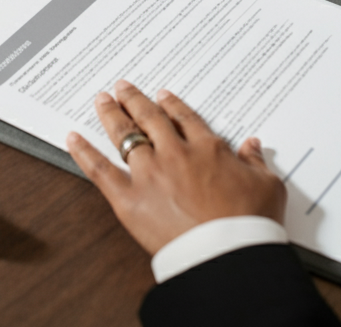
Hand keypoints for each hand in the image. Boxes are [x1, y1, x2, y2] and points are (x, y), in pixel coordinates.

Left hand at [66, 80, 285, 254]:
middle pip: (149, 119)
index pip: (183, 118)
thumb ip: (256, 162)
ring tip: (101, 100)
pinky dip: (84, 153)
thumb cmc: (250, 223)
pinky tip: (73, 138)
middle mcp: (173, 154)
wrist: (229, 253)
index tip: (162, 95)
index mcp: (205, 148)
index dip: (171, 104)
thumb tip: (253, 146)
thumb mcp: (267, 186)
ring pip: (124, 135)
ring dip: (111, 114)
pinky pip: (101, 171)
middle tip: (122, 87)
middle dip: (134, 100)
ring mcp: (149, 174)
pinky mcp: (129, 199)